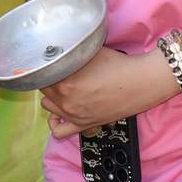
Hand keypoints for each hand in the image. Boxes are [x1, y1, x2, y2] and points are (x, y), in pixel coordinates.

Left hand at [40, 47, 176, 139]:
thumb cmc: (117, 64)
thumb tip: (53, 50)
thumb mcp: (88, 52)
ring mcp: (74, 115)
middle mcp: (66, 101)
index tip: (48, 61)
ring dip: (51, 96)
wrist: (141, 82)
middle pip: (43, 88)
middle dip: (48, 78)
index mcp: (64, 82)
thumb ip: (68, 54)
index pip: (40, 74)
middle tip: (58, 70)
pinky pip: (59, 131)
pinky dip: (55, 122)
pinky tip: (60, 111)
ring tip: (61, 86)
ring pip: (48, 105)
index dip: (45, 65)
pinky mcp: (84, 125)